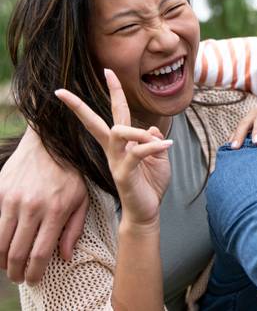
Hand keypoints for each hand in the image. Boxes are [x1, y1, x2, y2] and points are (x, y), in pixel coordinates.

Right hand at [0, 127, 88, 282]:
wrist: (49, 143)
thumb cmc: (70, 173)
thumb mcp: (82, 199)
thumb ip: (74, 229)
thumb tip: (65, 257)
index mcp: (56, 211)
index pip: (40, 253)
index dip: (34, 273)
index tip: (33, 280)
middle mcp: (32, 207)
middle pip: (16, 253)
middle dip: (15, 271)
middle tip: (18, 277)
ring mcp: (12, 199)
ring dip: (1, 260)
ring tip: (7, 266)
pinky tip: (2, 245)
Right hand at [55, 69, 171, 226]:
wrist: (147, 211)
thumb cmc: (150, 183)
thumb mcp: (158, 157)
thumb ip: (155, 141)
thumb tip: (152, 129)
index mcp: (122, 144)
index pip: (115, 114)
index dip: (112, 92)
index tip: (106, 71)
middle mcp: (114, 150)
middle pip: (101, 120)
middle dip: (91, 101)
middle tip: (95, 76)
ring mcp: (117, 162)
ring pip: (119, 133)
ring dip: (138, 131)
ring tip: (156, 139)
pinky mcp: (124, 174)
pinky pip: (137, 153)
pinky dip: (153, 147)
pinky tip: (167, 146)